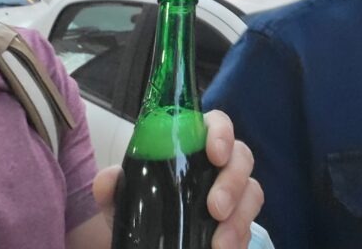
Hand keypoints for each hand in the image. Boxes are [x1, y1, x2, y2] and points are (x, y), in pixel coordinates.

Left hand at [92, 110, 263, 248]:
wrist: (143, 242)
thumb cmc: (141, 205)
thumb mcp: (122, 196)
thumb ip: (112, 185)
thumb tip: (108, 180)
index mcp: (194, 144)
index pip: (217, 124)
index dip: (221, 133)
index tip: (215, 154)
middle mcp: (219, 165)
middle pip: (242, 157)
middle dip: (233, 182)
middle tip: (216, 209)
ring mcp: (233, 194)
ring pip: (252, 192)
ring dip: (240, 217)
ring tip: (221, 243)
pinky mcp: (238, 223)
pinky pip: (249, 226)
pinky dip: (240, 237)